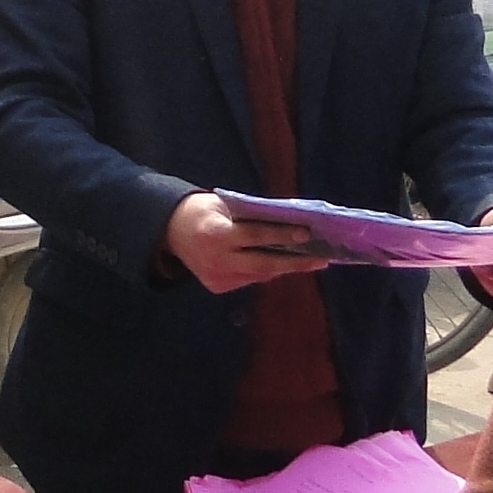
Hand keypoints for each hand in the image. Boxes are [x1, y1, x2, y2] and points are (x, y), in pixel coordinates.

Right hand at [163, 192, 326, 293]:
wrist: (170, 231)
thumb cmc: (203, 211)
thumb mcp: (223, 205)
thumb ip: (250, 217)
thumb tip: (288, 225)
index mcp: (215, 233)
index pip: (255, 236)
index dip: (282, 234)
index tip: (307, 233)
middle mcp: (216, 259)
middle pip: (264, 264)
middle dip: (295, 262)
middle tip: (322, 259)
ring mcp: (216, 277)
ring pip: (260, 275)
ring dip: (284, 266)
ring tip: (309, 260)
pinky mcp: (218, 287)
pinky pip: (249, 279)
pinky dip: (265, 270)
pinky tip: (281, 263)